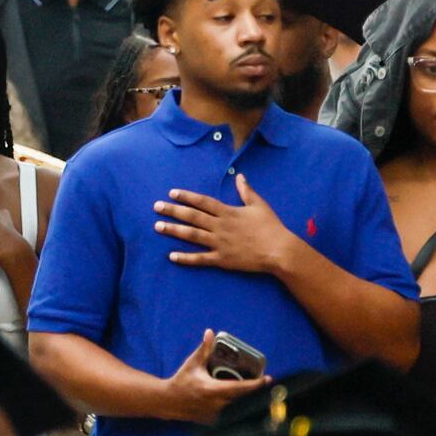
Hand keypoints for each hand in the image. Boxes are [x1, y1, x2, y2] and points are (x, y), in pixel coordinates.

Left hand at [157, 174, 297, 276]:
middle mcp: (220, 226)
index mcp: (228, 212)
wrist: (278, 250)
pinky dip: (185, 258)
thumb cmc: (271, 227)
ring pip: (192, 236)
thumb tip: (240, 176)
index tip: (172, 193)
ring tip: (158, 226)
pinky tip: (171, 256)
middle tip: (156, 207)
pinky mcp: (222, 260)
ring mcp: (219, 243)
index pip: (203, 202)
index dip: (187, 197)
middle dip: (173, 211)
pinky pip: (200, 259)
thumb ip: (246, 191)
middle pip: (192, 217)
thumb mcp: (259, 205)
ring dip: (174, 230)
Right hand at [159, 336, 266, 423]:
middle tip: (261, 378)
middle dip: (250, 387)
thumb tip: (209, 332)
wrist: (168, 401)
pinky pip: (226, 409)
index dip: (255, 384)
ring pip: (234, 403)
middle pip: (240, 396)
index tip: (268, 379)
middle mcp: (215, 404)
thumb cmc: (181, 380)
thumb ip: (204, 349)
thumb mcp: (193, 363)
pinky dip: (228, 401)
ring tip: (243, 385)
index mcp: (212, 390)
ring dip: (238, 394)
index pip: (240, 388)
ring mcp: (214, 414)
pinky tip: (226, 395)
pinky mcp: (212, 419)